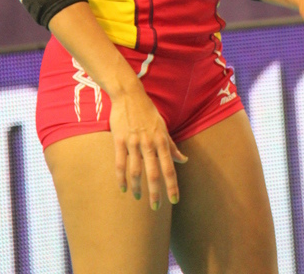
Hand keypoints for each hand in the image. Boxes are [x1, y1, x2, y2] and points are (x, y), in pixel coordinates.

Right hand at [109, 81, 187, 207]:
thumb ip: (172, 146)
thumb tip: (184, 160)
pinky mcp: (119, 140)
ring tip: (138, 198)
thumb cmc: (148, 112)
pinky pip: (120, 163)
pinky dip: (121, 178)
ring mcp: (133, 142)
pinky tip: (123, 188)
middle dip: (156, 192)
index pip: (169, 167)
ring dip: (137, 187)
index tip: (175, 201)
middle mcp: (149, 143)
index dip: (172, 185)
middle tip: (156, 208)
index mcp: (161, 140)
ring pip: (136, 171)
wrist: (129, 95)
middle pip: (154, 172)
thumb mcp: (163, 127)